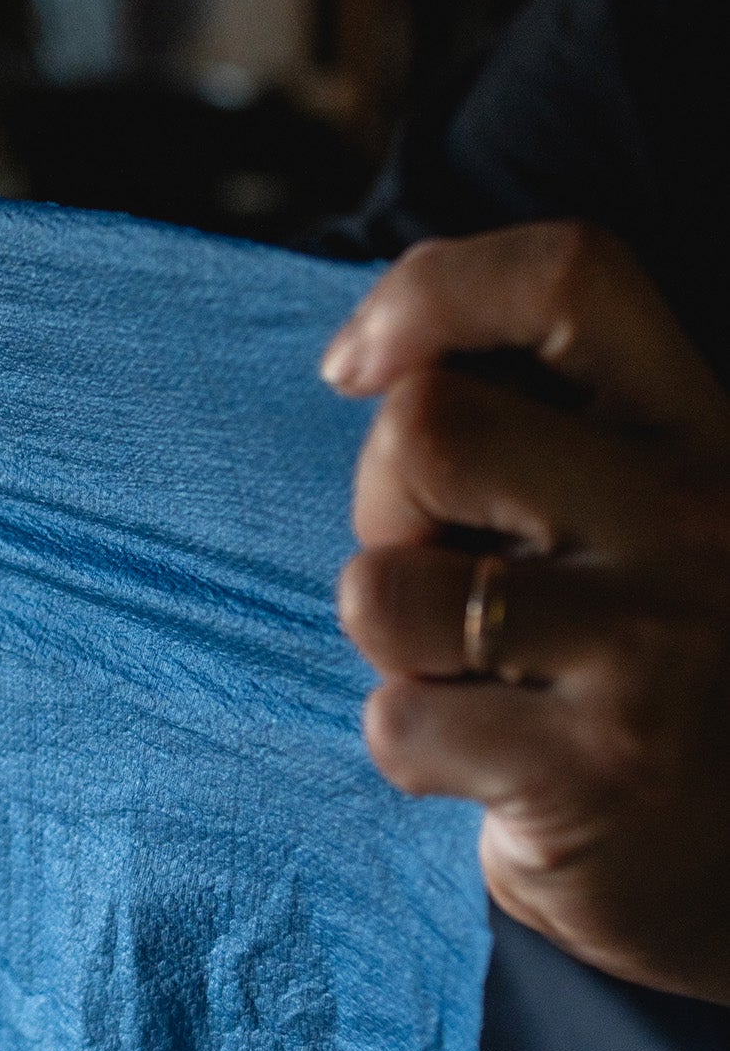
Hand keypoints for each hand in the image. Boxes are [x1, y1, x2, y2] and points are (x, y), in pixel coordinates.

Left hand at [324, 222, 729, 1003]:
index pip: (569, 277)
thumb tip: (376, 360)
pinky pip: (397, 721)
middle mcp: (698, 521)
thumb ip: (540, 434)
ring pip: (384, 587)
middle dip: (382, 508)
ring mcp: (653, 647)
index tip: (355, 366)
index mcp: (702, 435)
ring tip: (474, 678)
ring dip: (391, 642)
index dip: (429, 291)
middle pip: (427, 430)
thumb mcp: (631, 522)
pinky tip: (495, 771)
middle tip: (439, 579)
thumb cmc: (648, 675)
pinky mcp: (597, 773)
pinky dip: (412, 750)